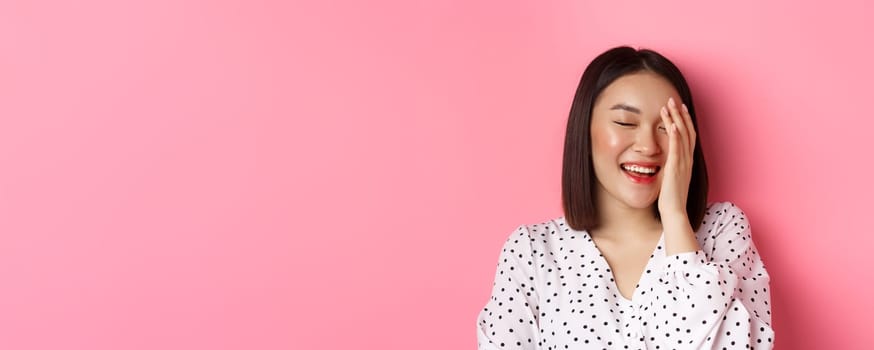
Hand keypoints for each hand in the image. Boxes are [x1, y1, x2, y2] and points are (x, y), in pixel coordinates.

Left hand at [657, 97, 694, 218]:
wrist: (674, 212)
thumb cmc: (671, 199)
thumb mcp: (671, 179)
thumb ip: (670, 168)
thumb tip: (664, 163)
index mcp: (687, 162)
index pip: (688, 137)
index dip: (685, 121)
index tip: (680, 109)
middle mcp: (687, 160)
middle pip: (687, 132)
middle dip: (680, 115)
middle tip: (674, 100)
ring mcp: (682, 163)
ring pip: (681, 136)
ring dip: (675, 120)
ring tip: (668, 106)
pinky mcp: (674, 168)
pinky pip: (676, 149)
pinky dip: (674, 135)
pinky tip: (670, 124)